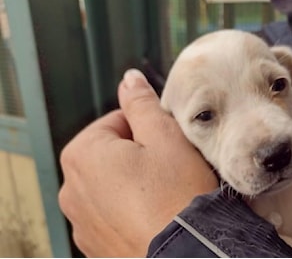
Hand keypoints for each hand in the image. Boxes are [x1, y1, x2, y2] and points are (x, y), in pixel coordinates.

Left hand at [58, 69, 217, 256]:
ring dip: (134, 182)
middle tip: (169, 166)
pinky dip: (131, 210)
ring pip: (112, 184)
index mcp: (83, 154)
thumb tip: (129, 80)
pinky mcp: (96, 245)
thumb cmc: (178, 194)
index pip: (116, 121)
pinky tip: (155, 213)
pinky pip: (113, 214)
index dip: (147, 127)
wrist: (189, 252)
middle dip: (139, 154)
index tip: (167, 141)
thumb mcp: (164, 136)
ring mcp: (82, 221)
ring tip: (164, 191)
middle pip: (111, 153)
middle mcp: (71, 189)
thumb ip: (141, 103)